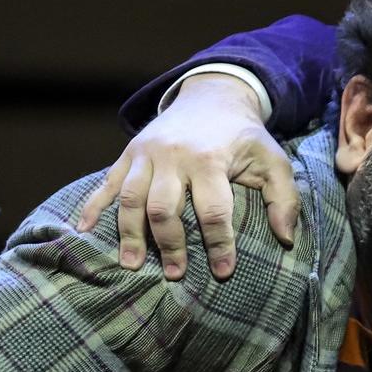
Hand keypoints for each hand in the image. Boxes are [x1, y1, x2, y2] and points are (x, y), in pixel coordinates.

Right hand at [77, 72, 299, 280]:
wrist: (211, 97)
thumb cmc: (244, 137)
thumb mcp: (274, 160)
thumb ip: (284, 198)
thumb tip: (287, 238)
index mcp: (210, 159)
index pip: (212, 210)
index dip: (218, 244)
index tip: (222, 272)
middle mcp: (173, 156)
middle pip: (164, 208)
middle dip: (170, 245)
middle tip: (175, 275)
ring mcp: (145, 154)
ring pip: (131, 199)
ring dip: (130, 234)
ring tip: (133, 265)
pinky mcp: (128, 154)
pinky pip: (106, 183)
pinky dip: (93, 207)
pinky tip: (84, 232)